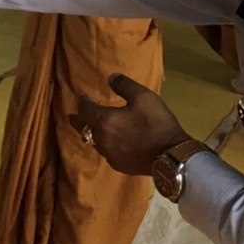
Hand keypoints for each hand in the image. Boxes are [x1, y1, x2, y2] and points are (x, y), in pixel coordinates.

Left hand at [72, 74, 188, 176]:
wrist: (170, 156)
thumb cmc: (157, 123)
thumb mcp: (144, 97)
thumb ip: (124, 85)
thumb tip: (110, 78)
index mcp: (105, 120)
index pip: (86, 109)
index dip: (83, 101)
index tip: (82, 96)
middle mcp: (102, 139)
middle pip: (83, 129)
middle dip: (78, 120)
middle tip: (72, 117)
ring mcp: (109, 155)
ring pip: (93, 142)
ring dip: (91, 134)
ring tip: (92, 129)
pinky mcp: (119, 165)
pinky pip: (106, 153)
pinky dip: (104, 145)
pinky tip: (110, 144)